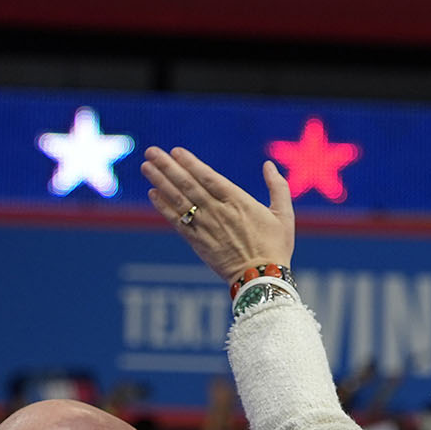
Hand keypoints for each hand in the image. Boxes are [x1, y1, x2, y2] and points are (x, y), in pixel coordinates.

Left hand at [141, 145, 294, 282]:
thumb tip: (269, 165)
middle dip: (168, 166)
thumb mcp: (284, 215)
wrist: (261, 279)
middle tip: (151, 152)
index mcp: (239, 202)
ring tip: (146, 167)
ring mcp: (206, 227)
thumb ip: (278, 188)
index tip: (176, 151)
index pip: (209, 177)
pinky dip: (164, 207)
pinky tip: (153, 194)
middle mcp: (218, 211)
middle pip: (188, 185)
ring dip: (160, 182)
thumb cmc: (276, 247)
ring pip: (179, 200)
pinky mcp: (198, 242)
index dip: (191, 163)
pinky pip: (177, 222)